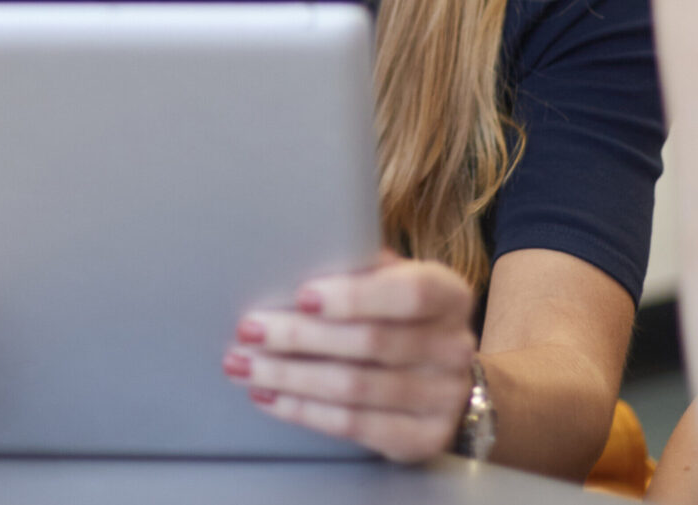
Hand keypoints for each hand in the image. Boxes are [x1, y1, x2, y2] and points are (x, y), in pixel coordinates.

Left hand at [225, 255, 478, 462]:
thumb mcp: (393, 283)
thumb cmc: (401, 318)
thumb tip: (296, 259)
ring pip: (354, 388)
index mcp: (450, 295)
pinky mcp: (423, 439)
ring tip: (243, 365)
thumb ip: (360, 270)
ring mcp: (443, 398)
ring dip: (289, 376)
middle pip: (371, 343)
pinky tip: (270, 396)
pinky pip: (353, 425)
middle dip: (299, 336)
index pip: (410, 294)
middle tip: (248, 331)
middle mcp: (453, 347)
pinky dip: (303, 410)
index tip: (302, 296)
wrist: (447, 381)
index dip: (355, 296)